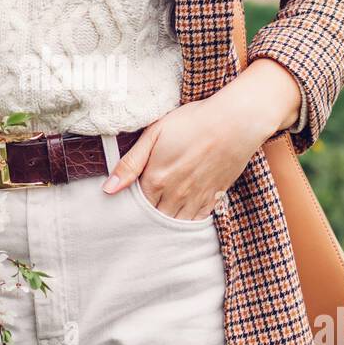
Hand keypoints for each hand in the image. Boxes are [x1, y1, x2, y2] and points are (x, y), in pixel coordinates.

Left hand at [102, 58, 302, 218]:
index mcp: (156, 180)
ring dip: (167, 220)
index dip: (131, 203)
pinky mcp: (214, 198)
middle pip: (154, 218)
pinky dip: (188, 220)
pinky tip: (183, 210)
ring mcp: (196, 199)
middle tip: (146, 206)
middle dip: (147, 216)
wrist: (235, 122)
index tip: (131, 197)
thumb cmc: (193, 122)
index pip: (136, 205)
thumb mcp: (155, 134)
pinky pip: (197, 220)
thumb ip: (130, 163)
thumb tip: (108, 189)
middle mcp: (175, 195)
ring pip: (175, 223)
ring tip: (162, 210)